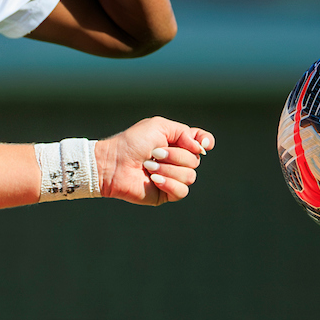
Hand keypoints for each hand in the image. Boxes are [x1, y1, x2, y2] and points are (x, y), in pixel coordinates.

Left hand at [96, 117, 213, 204]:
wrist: (113, 163)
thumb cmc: (132, 142)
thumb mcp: (159, 126)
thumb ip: (183, 133)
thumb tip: (201, 148)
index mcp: (177, 142)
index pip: (202, 142)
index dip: (205, 142)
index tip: (202, 144)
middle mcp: (177, 160)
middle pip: (196, 160)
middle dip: (175, 156)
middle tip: (154, 153)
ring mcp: (173, 177)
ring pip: (190, 176)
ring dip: (168, 169)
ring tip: (148, 166)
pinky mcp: (166, 193)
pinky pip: (182, 191)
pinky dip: (168, 183)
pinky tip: (154, 179)